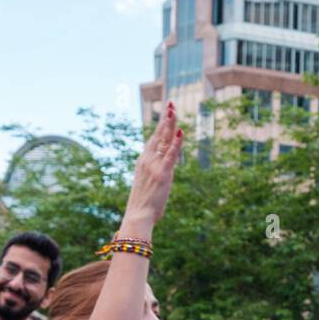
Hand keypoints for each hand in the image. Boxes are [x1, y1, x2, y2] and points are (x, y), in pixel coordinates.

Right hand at [121, 101, 182, 230]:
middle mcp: (147, 161)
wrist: (138, 216)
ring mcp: (154, 166)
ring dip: (170, 125)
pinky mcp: (163, 174)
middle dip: (165, 119)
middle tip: (171, 104)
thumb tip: (161, 174)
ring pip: (164, 141)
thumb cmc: (143, 206)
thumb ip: (154, 175)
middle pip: (158, 135)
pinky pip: (171, 155)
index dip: (160, 126)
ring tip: (174, 110)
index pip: (153, 140)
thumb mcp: (148, 185)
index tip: (166, 114)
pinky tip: (180, 132)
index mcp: (143, 162)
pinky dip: (176, 143)